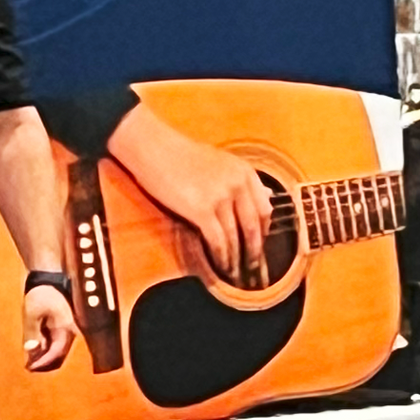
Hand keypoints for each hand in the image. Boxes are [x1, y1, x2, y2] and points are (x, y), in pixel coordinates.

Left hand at [22, 284, 81, 370]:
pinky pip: (57, 344)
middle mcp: (71, 331)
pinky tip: (35, 351)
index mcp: (66, 327)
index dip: (43, 362)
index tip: (30, 368)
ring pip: (59, 351)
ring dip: (44, 357)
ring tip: (29, 360)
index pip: (57, 352)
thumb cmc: (41, 294)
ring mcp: (68, 330)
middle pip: (60, 355)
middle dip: (44, 363)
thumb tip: (31, 350)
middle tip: (28, 367)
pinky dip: (46, 349)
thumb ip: (31, 332)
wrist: (49, 279)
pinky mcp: (63, 328)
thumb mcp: (32, 313)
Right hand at [107, 107, 277, 283]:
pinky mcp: (201, 210)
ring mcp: (221, 197)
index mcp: (245, 172)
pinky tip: (221, 266)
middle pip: (254, 226)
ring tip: (236, 272)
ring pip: (236, 236)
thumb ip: (243, 180)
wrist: (153, 146)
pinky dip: (222, 256)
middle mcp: (238, 184)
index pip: (265, 208)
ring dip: (237, 258)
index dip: (264, 230)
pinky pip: (218, 240)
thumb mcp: (221, 162)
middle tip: (254, 266)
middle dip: (255, 250)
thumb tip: (267, 196)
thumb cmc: (182, 153)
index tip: (260, 243)